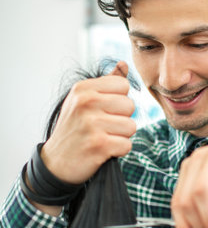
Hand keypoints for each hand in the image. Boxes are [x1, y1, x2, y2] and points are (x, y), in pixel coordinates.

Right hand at [40, 61, 135, 184]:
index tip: (103, 111)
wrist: (56, 163)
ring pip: (131, 126)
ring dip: (121, 136)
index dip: (118, 100)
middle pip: (130, 105)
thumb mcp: (83, 101)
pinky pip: (127, 145)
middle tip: (103, 128)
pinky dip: (119, 151)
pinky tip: (103, 150)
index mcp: (83, 89)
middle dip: (121, 119)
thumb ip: (106, 83)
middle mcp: (86, 103)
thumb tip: (124, 64)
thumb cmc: (75, 129)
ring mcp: (91, 124)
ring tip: (103, 138)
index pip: (123, 85)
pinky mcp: (98, 145)